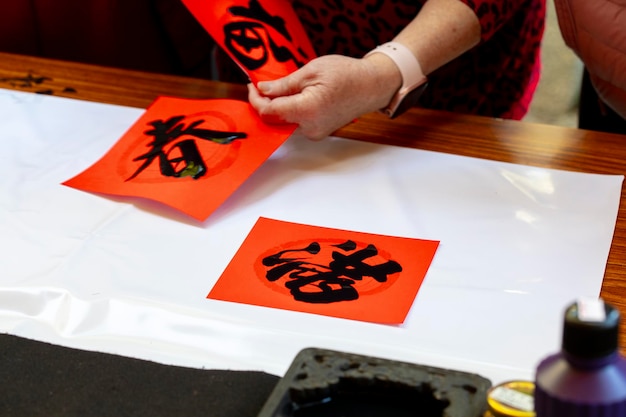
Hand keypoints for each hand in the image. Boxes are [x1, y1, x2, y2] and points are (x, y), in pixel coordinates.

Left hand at [247, 54, 400, 140]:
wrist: (371, 86)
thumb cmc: (346, 75)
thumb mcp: (310, 71)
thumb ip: (283, 84)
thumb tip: (263, 90)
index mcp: (306, 110)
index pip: (269, 111)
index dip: (256, 100)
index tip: (252, 87)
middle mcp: (310, 127)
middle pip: (276, 119)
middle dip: (266, 103)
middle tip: (263, 85)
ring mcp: (315, 133)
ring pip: (286, 122)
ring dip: (279, 107)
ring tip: (281, 89)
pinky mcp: (319, 133)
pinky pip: (297, 124)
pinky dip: (291, 111)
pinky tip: (295, 97)